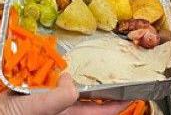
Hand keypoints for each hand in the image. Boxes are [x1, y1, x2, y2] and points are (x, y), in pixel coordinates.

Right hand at [0, 74, 128, 114]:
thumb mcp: (44, 106)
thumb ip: (63, 95)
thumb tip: (71, 79)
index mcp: (69, 114)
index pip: (101, 111)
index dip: (119, 104)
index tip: (134, 95)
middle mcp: (62, 109)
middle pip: (89, 99)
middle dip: (100, 87)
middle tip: (112, 72)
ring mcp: (49, 102)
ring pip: (70, 88)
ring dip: (77, 76)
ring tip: (86, 62)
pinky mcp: (35, 94)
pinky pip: (50, 81)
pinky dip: (53, 71)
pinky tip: (53, 60)